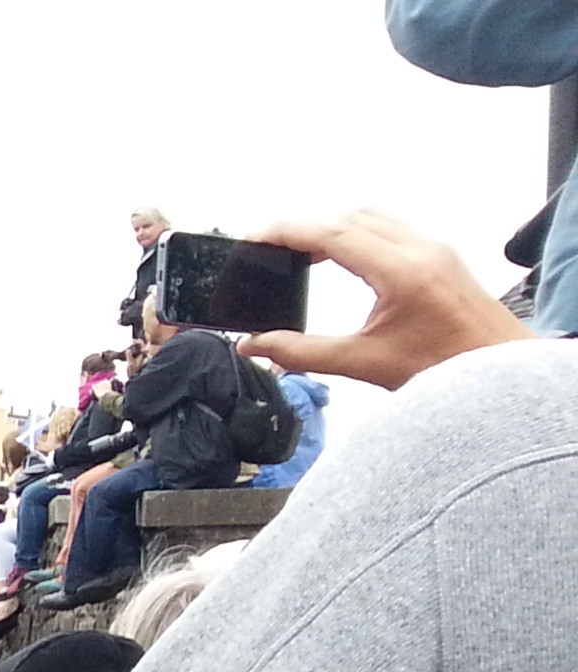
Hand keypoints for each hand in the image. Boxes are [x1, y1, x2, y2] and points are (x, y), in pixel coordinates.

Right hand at [240, 210, 533, 391]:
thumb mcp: (364, 363)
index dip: (287, 231)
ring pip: (372, 217)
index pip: (333, 232)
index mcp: (400, 270)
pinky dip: (358, 232)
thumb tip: (255, 346)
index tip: (255, 238)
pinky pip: (391, 227)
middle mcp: (420, 249)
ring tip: (300, 252)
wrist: (499, 371)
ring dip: (333, 227)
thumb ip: (303, 353)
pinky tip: (341, 257)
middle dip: (305, 227)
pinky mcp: (441, 255)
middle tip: (270, 248)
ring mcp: (434, 248)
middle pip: (350, 217)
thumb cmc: (444, 369)